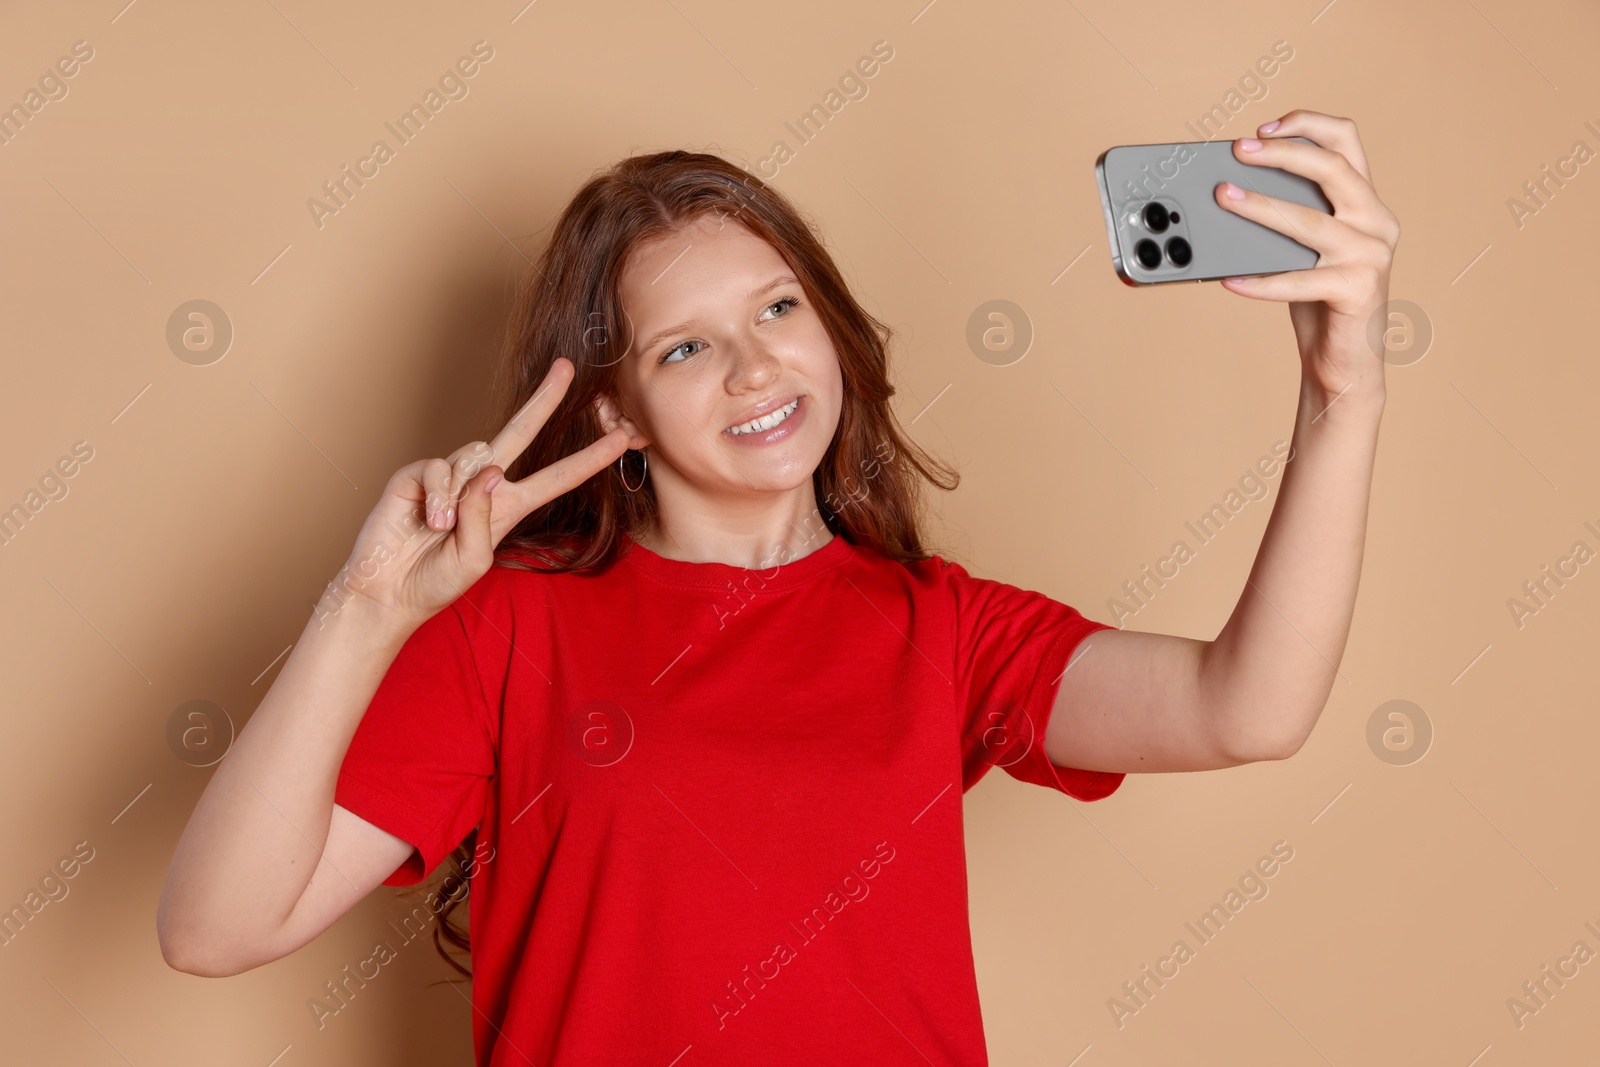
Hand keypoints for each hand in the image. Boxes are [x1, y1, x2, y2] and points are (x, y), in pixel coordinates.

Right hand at [326, 357, 631, 629]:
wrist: (387, 590)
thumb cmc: (435, 582)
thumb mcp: (475, 561)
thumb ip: (485, 517)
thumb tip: (488, 468)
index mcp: (508, 506)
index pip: (557, 477)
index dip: (589, 459)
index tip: (622, 440)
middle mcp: (484, 483)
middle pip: (520, 431)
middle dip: (545, 399)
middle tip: (567, 368)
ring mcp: (451, 475)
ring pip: (474, 457)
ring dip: (460, 498)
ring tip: (440, 529)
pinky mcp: (418, 472)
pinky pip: (439, 467)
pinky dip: (437, 495)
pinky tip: (428, 519)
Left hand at [1215, 109, 1399, 408]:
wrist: (1346, 360)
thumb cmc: (1320, 301)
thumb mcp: (1307, 248)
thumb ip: (1289, 215)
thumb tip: (1230, 190)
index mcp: (1366, 203)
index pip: (1346, 142)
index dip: (1306, 125)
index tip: (1262, 128)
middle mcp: (1376, 222)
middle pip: (1331, 169)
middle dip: (1281, 154)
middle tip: (1238, 152)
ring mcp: (1371, 256)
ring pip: (1307, 221)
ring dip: (1260, 206)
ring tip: (1224, 198)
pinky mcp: (1357, 290)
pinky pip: (1298, 281)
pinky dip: (1260, 281)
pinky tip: (1229, 280)